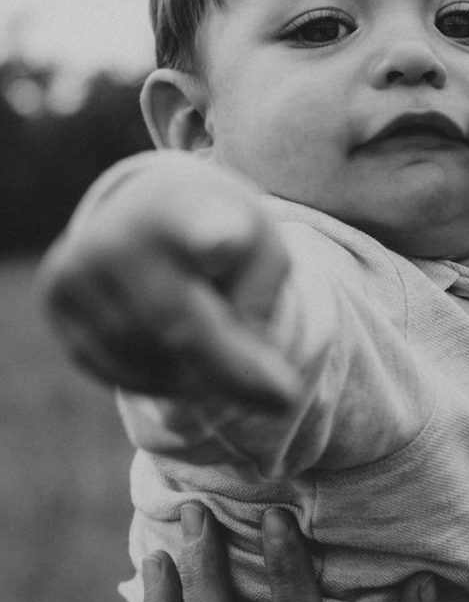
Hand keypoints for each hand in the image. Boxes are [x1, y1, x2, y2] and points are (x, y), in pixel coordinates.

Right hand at [40, 154, 296, 412]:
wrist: (149, 203)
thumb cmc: (224, 232)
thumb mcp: (265, 253)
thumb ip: (259, 308)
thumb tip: (232, 379)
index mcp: (189, 209)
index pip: (198, 227)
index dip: (212, 239)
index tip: (220, 242)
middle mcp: (122, 233)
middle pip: (181, 332)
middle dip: (233, 373)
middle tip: (282, 398)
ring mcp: (79, 267)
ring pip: (151, 365)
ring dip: (194, 376)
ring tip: (207, 335)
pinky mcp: (55, 300)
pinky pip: (118, 373)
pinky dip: (157, 377)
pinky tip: (166, 343)